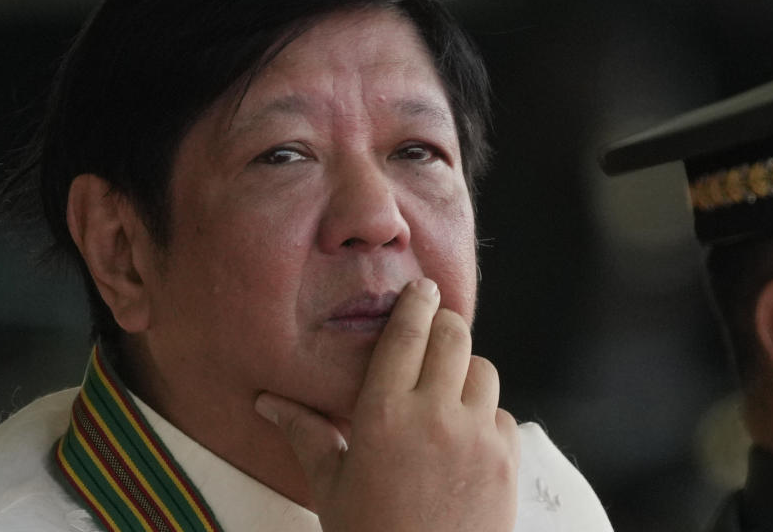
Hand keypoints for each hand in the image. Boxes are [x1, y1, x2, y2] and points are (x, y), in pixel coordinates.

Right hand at [255, 278, 519, 531]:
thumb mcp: (330, 485)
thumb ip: (304, 433)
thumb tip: (266, 402)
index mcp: (384, 413)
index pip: (407, 333)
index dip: (416, 302)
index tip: (420, 288)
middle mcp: (434, 415)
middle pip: (454, 336)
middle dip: (444, 325)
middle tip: (434, 330)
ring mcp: (477, 437)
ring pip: (484, 371)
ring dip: (466, 371)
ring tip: (446, 391)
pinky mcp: (507, 460)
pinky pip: (503, 415)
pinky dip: (487, 416)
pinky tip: (465, 438)